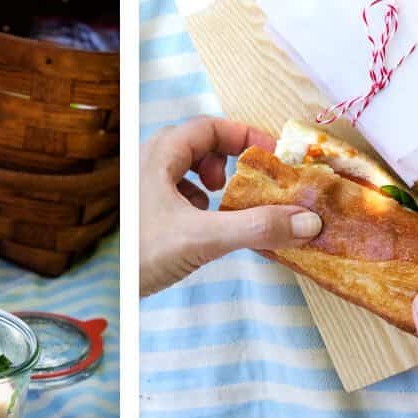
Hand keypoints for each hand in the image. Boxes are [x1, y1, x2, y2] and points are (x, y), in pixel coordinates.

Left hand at [140, 117, 323, 296]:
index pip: (209, 126)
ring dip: (214, 178)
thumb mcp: (204, 237)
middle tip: (248, 179)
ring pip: (188, 166)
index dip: (244, 136)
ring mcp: (145, 185)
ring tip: (223, 200)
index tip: (273, 154)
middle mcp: (149, 162)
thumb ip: (256, 227)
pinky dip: (200, 199)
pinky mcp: (146, 208)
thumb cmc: (143, 254)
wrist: (110, 291)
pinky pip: (180, 189)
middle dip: (230, 158)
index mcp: (159, 154)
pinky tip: (205, 224)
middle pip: (199, 143)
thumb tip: (306, 220)